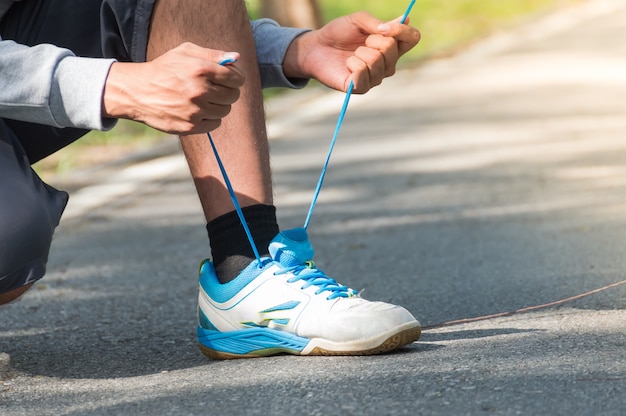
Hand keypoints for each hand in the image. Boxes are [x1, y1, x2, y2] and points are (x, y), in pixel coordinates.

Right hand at [103, 42, 243, 134]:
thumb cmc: (164, 69)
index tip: (230, 79)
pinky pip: (215, 123)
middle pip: (233, 95)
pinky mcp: (190, 126)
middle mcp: (199, 91)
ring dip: (219, 105)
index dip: (236, 78)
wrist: (137, 92)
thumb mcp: (184, 52)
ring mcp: (195, 110)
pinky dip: (210, 117)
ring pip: (225, 110)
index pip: (236, 78)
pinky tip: (198, 110)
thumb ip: (213, 54)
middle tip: (216, 89)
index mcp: (200, 69)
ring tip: (204, 98)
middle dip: (228, 91)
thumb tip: (237, 58)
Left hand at [283, 12, 419, 93]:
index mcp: (391, 45)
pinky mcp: (361, 88)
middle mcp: (388, 64)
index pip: (412, 38)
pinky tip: (347, 65)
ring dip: (360, 52)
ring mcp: (376, 78)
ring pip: (377, 60)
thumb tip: (398, 24)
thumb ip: (377, 22)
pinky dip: (353, 64)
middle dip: (372, 39)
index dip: (403, 31)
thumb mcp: (358, 20)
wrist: (316, 47)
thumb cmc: (338, 34)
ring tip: (352, 54)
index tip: (386, 26)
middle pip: (392, 48)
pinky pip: (363, 73)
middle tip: (360, 43)